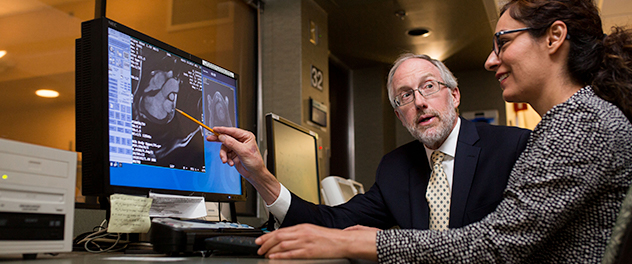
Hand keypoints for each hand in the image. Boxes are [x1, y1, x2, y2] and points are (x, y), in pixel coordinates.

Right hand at [206, 126, 279, 203]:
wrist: (254, 173)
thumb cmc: (254, 162)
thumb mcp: (243, 151)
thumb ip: (231, 143)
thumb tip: (222, 137)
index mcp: (246, 136)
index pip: (232, 131)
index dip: (222, 130)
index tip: (215, 129)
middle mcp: (241, 141)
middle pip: (226, 137)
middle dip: (218, 139)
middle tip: (210, 138)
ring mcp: (236, 147)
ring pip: (224, 148)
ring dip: (223, 155)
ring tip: (225, 160)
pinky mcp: (233, 154)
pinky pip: (225, 154)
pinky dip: (226, 159)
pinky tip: (230, 163)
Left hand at [256, 223, 377, 260]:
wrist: (342, 241)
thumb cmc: (329, 237)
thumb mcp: (312, 231)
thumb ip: (299, 233)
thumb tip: (285, 237)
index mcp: (302, 227)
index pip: (280, 230)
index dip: (267, 235)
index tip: (260, 239)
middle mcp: (302, 233)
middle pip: (278, 237)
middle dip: (265, 242)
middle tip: (258, 247)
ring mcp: (305, 243)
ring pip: (282, 245)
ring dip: (270, 249)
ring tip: (263, 253)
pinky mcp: (308, 252)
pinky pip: (291, 254)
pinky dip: (280, 256)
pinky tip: (273, 257)